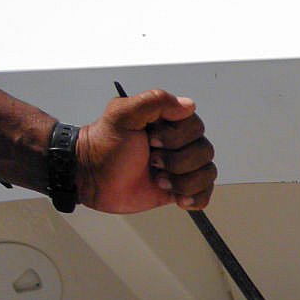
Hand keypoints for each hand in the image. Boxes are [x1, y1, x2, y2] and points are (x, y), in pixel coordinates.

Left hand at [76, 89, 216, 212]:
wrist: (92, 178)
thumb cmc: (104, 147)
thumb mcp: (122, 114)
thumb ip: (154, 101)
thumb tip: (188, 105)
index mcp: (168, 122)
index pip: (197, 127)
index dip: (178, 138)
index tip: (152, 141)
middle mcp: (179, 143)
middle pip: (205, 152)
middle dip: (177, 162)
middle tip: (152, 162)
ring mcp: (181, 167)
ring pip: (207, 174)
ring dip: (183, 181)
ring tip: (159, 180)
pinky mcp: (181, 188)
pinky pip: (205, 193)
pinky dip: (195, 197)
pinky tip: (178, 197)